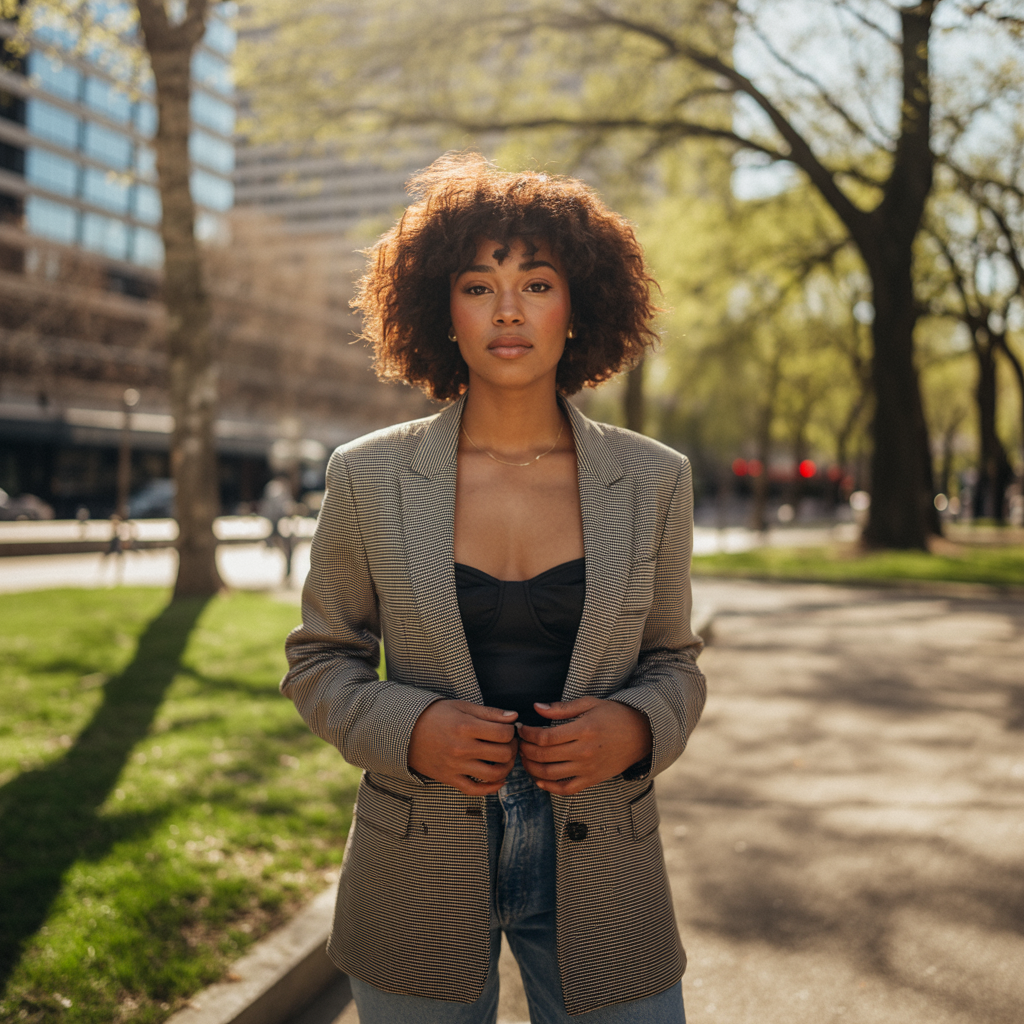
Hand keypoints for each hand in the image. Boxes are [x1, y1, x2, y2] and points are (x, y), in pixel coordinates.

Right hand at [408, 700, 518, 794]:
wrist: (406, 732)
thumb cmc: (435, 715)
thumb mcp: (461, 707)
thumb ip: (489, 713)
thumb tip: (513, 717)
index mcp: (466, 727)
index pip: (504, 734)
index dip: (512, 731)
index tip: (509, 729)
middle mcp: (462, 748)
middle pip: (503, 754)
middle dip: (512, 748)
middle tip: (510, 743)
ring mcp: (456, 766)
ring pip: (494, 774)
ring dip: (506, 768)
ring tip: (505, 759)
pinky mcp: (450, 778)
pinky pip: (475, 790)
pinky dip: (491, 788)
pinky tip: (499, 780)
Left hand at [518, 697, 651, 795]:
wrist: (642, 734)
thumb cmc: (615, 715)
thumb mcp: (590, 704)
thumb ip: (562, 708)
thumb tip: (536, 707)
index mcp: (583, 730)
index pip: (545, 737)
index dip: (528, 734)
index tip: (522, 728)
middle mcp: (584, 752)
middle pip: (543, 756)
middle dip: (525, 749)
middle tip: (519, 742)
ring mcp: (588, 769)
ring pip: (550, 774)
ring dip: (531, 768)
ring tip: (525, 758)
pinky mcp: (592, 780)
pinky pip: (566, 789)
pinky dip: (548, 787)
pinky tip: (539, 778)